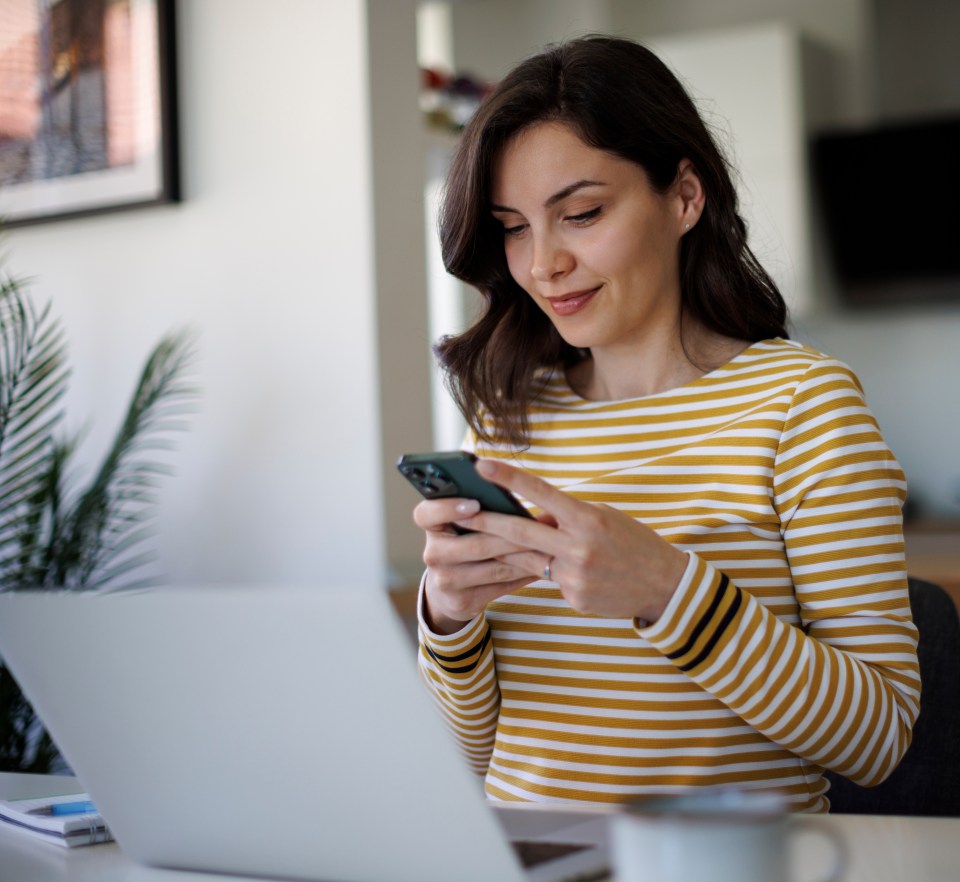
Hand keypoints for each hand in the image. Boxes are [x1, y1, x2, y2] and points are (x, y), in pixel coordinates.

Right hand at [412, 495, 550, 633]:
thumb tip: (522, 485)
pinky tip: (544, 564)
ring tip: (552, 544)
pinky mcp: (462, 601)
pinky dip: (525, 573)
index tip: (475, 503)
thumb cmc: (465, 540)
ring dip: (527, 555)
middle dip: (513, 534)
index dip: (449, 508)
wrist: (450, 589)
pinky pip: (501, 585)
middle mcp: (433, 554)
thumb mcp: (462, 523)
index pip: (427, 514)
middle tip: (543, 524)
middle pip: (475, 543)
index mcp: (431, 527)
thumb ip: (480, 506)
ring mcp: (445, 581)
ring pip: (495, 566)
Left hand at [465, 459, 687, 622]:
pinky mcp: (575, 599)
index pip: (541, 493)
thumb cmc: (634, 542)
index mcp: (588, 519)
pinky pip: (550, 581)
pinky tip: (568, 570)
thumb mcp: (604, 517)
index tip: (482, 465)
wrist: (666, 586)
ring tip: (481, 539)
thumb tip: (532, 517)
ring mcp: (575, 577)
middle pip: (520, 533)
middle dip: (485, 522)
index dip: (509, 478)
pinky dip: (551, 571)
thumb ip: (567, 517)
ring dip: (504, 550)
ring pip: (527, 560)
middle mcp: (579, 548)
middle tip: (457, 512)